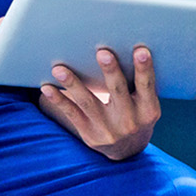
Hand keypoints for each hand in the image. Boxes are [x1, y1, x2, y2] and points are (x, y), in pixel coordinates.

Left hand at [38, 44, 159, 160]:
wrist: (128, 149)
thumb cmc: (137, 113)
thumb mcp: (146, 103)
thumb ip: (138, 83)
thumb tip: (119, 46)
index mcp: (148, 110)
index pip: (146, 85)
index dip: (144, 68)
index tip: (141, 50)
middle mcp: (130, 121)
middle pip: (118, 91)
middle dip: (111, 71)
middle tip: (103, 52)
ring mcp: (108, 130)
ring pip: (88, 102)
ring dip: (73, 84)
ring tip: (59, 69)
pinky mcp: (90, 135)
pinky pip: (72, 114)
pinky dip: (59, 100)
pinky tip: (47, 88)